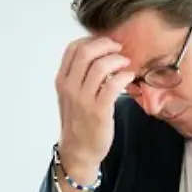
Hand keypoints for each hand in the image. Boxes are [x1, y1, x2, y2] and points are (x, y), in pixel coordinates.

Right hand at [54, 37, 135, 178]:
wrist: (79, 150)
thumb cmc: (79, 121)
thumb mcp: (71, 95)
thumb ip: (79, 75)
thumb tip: (99, 53)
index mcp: (62, 80)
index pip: (73, 48)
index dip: (92, 40)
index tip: (106, 44)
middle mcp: (69, 87)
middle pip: (86, 52)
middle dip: (106, 45)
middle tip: (119, 49)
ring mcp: (83, 99)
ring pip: (101, 66)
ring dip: (118, 60)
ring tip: (126, 64)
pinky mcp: (99, 111)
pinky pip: (114, 84)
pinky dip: (124, 76)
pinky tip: (129, 78)